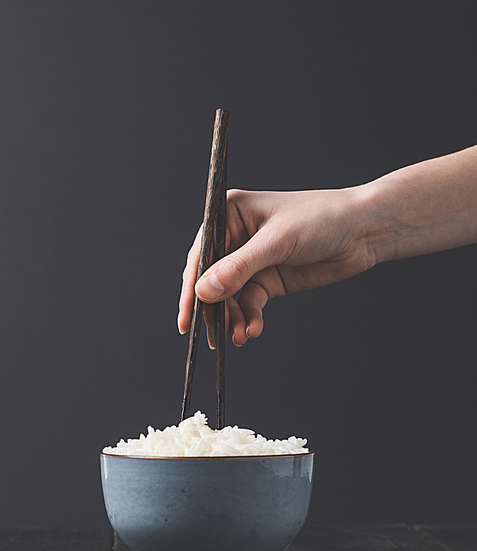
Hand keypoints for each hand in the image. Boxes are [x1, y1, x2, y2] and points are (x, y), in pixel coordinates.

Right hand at [177, 187, 374, 346]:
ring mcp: (252, 261)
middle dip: (212, 309)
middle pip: (211, 279)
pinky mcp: (268, 280)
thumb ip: (238, 268)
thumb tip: (203, 291)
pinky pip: (249, 303)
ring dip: (231, 318)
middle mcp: (235, 237)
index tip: (187, 317)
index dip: (191, 287)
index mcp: (229, 214)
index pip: (201, 254)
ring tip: (239, 336)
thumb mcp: (277, 242)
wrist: (363, 231)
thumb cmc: (320, 218)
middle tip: (212, 336)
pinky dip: (249, 318)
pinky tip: (253, 330)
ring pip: (229, 296)